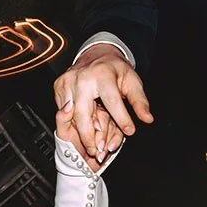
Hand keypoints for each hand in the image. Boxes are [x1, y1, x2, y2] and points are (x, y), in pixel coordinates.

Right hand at [54, 46, 153, 167]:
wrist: (95, 54)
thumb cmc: (115, 70)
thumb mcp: (131, 81)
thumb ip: (139, 100)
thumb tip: (147, 119)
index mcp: (102, 74)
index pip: (112, 101)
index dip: (122, 119)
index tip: (130, 131)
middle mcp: (81, 78)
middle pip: (83, 114)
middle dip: (90, 137)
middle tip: (98, 152)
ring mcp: (67, 82)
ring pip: (70, 115)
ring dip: (79, 134)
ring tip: (89, 147)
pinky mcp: (59, 86)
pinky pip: (63, 110)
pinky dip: (72, 123)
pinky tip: (80, 131)